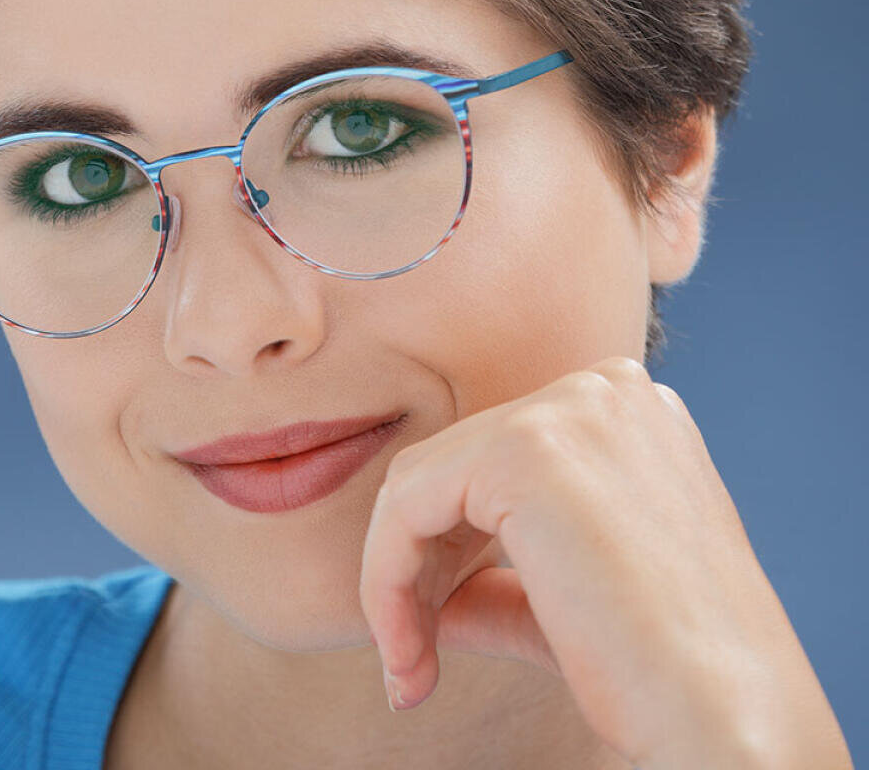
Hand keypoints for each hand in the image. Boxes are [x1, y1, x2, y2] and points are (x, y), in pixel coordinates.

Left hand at [358, 356, 852, 768]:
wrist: (721, 717)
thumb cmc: (659, 672)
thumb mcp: (563, 602)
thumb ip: (493, 581)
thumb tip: (415, 593)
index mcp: (628, 414)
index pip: (491, 464)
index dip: (448, 554)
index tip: (433, 638)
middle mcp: (606, 390)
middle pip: (449, 468)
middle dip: (416, 571)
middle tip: (411, 666)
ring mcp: (569, 408)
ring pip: (416, 486)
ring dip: (394, 587)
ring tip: (410, 672)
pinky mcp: (525, 447)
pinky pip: (406, 508)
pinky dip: (385, 582)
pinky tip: (408, 654)